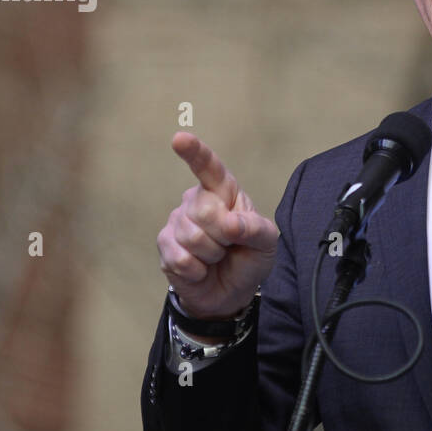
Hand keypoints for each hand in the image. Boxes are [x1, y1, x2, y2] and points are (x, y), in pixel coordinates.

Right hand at [157, 132, 279, 322]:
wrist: (231, 291)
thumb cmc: (249, 257)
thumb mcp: (266, 243)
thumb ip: (256, 229)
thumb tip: (230, 224)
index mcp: (223, 191)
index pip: (209, 168)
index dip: (195, 153)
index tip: (180, 139)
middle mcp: (196, 201)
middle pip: (205, 212)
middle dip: (224, 236)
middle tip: (229, 245)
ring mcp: (177, 222)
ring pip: (193, 238)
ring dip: (212, 255)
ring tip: (216, 256)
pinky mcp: (165, 246)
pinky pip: (181, 258)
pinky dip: (198, 270)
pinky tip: (201, 269)